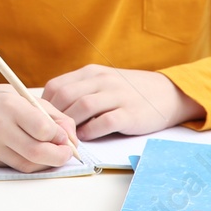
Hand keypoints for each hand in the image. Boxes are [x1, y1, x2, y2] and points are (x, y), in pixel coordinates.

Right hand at [0, 85, 80, 172]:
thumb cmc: (1, 100)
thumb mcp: (28, 98)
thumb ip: (54, 117)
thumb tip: (72, 139)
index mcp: (10, 106)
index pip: (43, 129)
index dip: (60, 137)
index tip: (66, 137)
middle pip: (36, 152)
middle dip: (58, 156)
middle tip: (66, 153)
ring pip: (27, 165)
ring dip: (46, 163)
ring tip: (52, 154)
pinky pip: (15, 167)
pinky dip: (30, 164)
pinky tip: (34, 155)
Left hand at [42, 65, 204, 139]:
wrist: (168, 94)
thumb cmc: (129, 92)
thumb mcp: (103, 82)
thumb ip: (80, 90)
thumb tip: (50, 110)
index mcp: (91, 73)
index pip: (57, 85)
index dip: (45, 104)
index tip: (42, 120)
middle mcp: (102, 81)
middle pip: (66, 96)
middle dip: (55, 117)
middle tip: (51, 133)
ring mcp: (117, 96)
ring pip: (83, 107)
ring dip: (71, 125)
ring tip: (67, 137)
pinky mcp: (130, 113)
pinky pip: (104, 122)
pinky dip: (91, 131)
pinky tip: (87, 138)